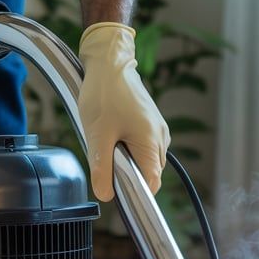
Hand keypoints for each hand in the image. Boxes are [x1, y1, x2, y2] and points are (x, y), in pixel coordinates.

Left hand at [77, 23, 170, 201]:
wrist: (109, 63)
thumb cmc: (104, 95)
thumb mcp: (97, 135)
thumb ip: (102, 168)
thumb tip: (106, 195)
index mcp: (151, 141)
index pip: (152, 183)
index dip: (136, 192)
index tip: (118, 191)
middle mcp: (160, 137)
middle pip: (148, 172)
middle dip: (129, 174)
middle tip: (106, 158)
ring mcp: (158, 129)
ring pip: (145, 159)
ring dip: (128, 160)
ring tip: (109, 141)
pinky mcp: (151, 123)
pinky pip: (143, 146)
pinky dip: (129, 148)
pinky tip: (114, 134)